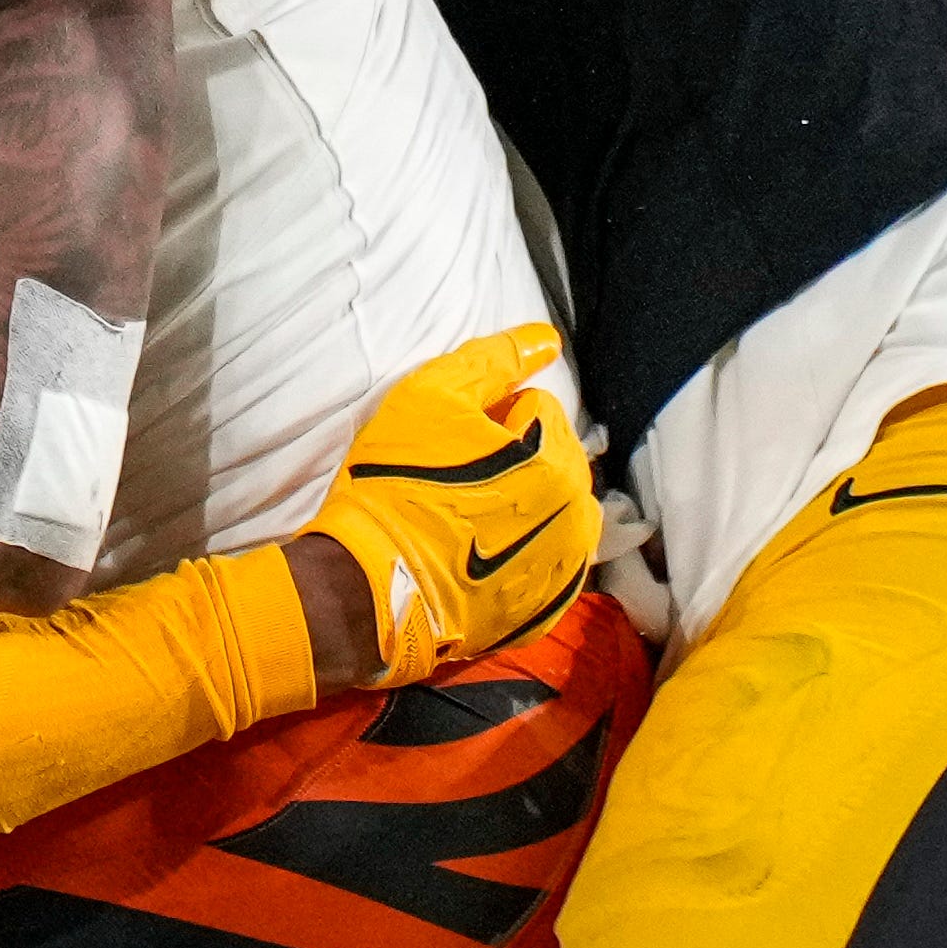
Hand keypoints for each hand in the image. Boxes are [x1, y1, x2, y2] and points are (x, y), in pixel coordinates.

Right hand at [305, 325, 596, 688]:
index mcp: (554, 458)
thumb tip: (546, 339)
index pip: (538, 407)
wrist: (370, 583)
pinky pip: (549, 560)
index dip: (492, 413)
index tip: (453, 438)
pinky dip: (525, 550)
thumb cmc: (394, 484)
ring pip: (558, 509)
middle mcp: (576, 515)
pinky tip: (481, 550)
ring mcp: (566, 568)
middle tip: (458, 474)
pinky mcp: (547, 608)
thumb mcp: (428, 397)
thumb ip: (493, 361)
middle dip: (518, 456)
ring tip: (469, 512)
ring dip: (527, 501)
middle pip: (555, 456)